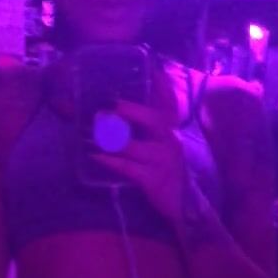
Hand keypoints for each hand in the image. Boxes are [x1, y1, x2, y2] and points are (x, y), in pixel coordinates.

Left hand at [94, 98, 188, 221]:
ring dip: (111, 138)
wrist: (184, 206)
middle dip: (131, 111)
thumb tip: (128, 112)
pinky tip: (96, 157)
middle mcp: (171, 143)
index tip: (155, 71)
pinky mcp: (153, 179)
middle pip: (153, 120)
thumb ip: (155, 130)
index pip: (170, 106)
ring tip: (93, 132)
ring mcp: (162, 161)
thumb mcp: (167, 149)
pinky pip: (127, 167)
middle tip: (112, 106)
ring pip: (133, 145)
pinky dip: (110, 161)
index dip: (164, 88)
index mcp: (173, 133)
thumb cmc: (171, 173)